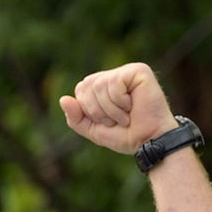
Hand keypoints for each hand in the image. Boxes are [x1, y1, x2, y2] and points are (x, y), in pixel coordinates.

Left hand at [59, 62, 176, 153]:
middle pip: (86, 85)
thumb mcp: (92, 129)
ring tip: (125, 115)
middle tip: (115, 120)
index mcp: (102, 87)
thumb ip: (75, 117)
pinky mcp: (139, 70)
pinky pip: (114, 83)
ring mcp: (127, 72)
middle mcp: (114, 76)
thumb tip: (63, 99)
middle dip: (96, 110)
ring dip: (110, 109)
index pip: (80, 89)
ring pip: (99, 85)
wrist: (148, 140)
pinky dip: (120, 102)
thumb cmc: (124, 135)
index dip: (88, 109)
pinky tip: (133, 106)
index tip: (106, 121)